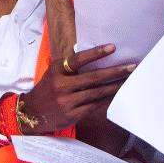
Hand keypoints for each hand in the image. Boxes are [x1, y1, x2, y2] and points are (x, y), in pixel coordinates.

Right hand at [19, 44, 133, 133]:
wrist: (32, 113)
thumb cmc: (48, 89)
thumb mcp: (54, 73)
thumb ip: (70, 66)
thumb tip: (95, 55)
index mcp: (57, 70)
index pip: (79, 59)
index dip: (96, 53)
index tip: (112, 47)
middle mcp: (61, 86)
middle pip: (93, 78)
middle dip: (115, 72)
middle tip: (131, 67)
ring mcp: (67, 102)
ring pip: (97, 93)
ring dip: (115, 86)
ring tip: (128, 81)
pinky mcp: (72, 115)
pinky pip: (94, 105)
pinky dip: (106, 99)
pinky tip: (116, 94)